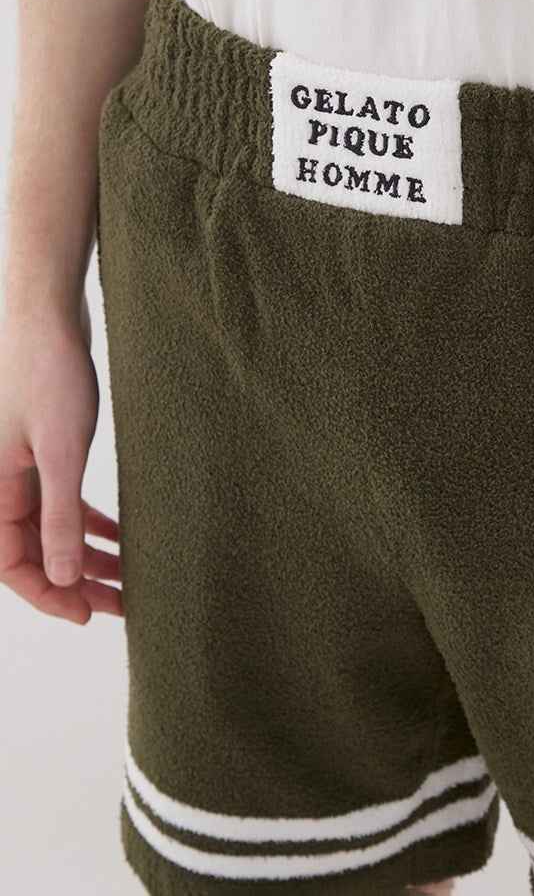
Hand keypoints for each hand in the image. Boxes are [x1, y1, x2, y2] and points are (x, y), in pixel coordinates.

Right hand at [0, 302, 120, 623]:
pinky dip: (85, 520)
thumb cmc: (49, 373)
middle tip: (122, 603)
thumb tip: (63, 578)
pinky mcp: (39, 450)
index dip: (50, 595)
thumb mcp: (61, 452)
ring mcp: (17, 467)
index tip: (90, 614)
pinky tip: (119, 534)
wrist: (48, 312)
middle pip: (32, 552)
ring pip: (49, 528)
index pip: (12, 565)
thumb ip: (59, 517)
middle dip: (75, 581)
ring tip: (128, 576)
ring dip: (85, 554)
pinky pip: (57, 500)